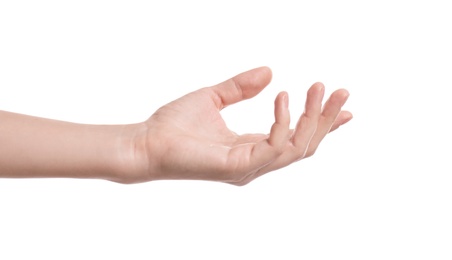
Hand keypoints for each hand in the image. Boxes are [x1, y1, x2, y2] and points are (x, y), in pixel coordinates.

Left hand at [127, 67, 351, 184]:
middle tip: (340, 91)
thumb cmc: (175, 125)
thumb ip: (241, 87)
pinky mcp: (239, 167)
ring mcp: (249, 167)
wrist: (147, 142)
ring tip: (317, 88)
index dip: (322, 124)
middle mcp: (255, 160)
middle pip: (304, 145)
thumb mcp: (214, 97)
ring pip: (297, 148)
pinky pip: (274, 146)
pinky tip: (282, 98)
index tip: (344, 106)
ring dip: (313, 118)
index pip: (295, 138)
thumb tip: (269, 71)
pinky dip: (283, 122)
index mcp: (251, 146)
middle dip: (326, 119)